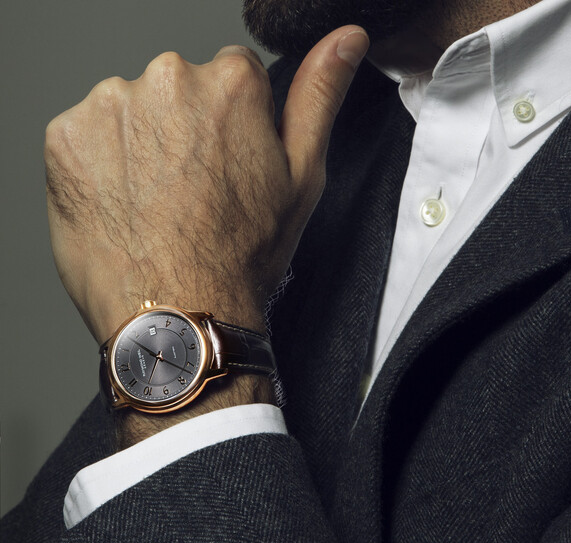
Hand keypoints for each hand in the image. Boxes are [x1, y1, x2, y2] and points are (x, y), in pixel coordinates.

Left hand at [44, 26, 369, 344]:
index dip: (233, 129)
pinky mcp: (65, 137)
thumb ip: (319, 97)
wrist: (178, 314)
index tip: (228, 169)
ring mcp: (110, 107)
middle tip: (194, 193)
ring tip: (158, 205)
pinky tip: (124, 205)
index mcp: (231, 85)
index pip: (230, 78)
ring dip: (141, 146)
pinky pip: (88, 136)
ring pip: (131, 112)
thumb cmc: (242, 256)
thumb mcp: (301, 179)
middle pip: (177, 90)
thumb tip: (346, 41)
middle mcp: (168, 79)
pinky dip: (101, 164)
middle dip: (185, 131)